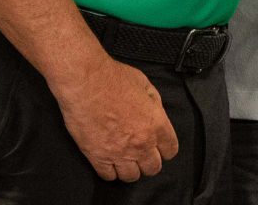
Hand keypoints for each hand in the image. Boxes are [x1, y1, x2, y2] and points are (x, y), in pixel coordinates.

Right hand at [49, 53, 178, 180]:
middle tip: (142, 155)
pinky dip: (111, 172)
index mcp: (156, 124)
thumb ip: (154, 104)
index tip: (160, 147)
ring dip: (131, 170)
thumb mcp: (146, 85)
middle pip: (153, 168)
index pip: (171, 150)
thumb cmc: (114, 79)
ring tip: (126, 161)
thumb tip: (155, 114)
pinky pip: (108, 176)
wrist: (86, 82)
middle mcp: (141, 142)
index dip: (166, 149)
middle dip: (150, 162)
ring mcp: (119, 152)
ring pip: (132, 177)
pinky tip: (110, 162)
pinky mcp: (97, 156)